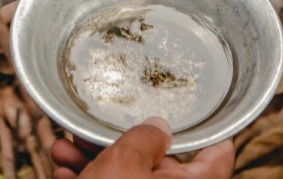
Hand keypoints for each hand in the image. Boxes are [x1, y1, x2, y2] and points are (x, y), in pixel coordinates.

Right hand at [51, 118, 235, 177]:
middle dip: (120, 144)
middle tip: (93, 129)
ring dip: (95, 162)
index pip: (218, 155)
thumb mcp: (123, 164)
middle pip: (159, 165)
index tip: (194, 110)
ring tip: (64, 150)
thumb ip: (143, 139)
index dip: (206, 129)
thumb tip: (158, 128)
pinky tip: (64, 174)